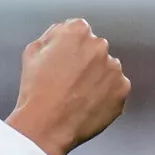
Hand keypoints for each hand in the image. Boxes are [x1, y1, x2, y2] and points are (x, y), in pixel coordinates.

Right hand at [6, 19, 130, 154]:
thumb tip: (62, 34)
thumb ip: (52, 36)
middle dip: (84, 60)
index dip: (66, 46)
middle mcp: (100, 45)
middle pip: (94, 49)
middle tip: (67, 80)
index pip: (77, 30)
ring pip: (106, 69)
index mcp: (77, 31)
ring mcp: (114, 68)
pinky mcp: (122, 90)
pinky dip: (104, 94)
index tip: (60, 60)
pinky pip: (114, 88)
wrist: (46, 125)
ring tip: (76, 95)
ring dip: (95, 77)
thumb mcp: (31, 52)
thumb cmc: (35, 89)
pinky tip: (86, 103)